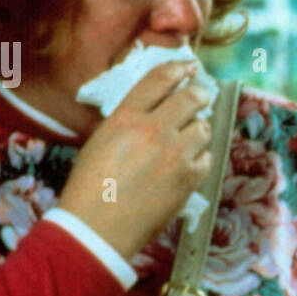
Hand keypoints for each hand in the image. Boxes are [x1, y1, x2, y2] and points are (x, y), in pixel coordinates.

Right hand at [57, 60, 213, 260]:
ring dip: (199, 130)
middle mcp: (153, 129)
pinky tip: (188, 166)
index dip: (178, 68)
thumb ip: (128, 121)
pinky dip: (200, 159)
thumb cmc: (90, 188)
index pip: (159, 79)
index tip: (189, 67)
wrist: (97, 228)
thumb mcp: (100, 141)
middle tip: (203, 96)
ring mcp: (174, 153)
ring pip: (203, 127)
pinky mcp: (189, 177)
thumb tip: (155, 110)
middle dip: (200, 94)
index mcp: (125, 116)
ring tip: (189, 140)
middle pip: (191, 98)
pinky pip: (206, 158)